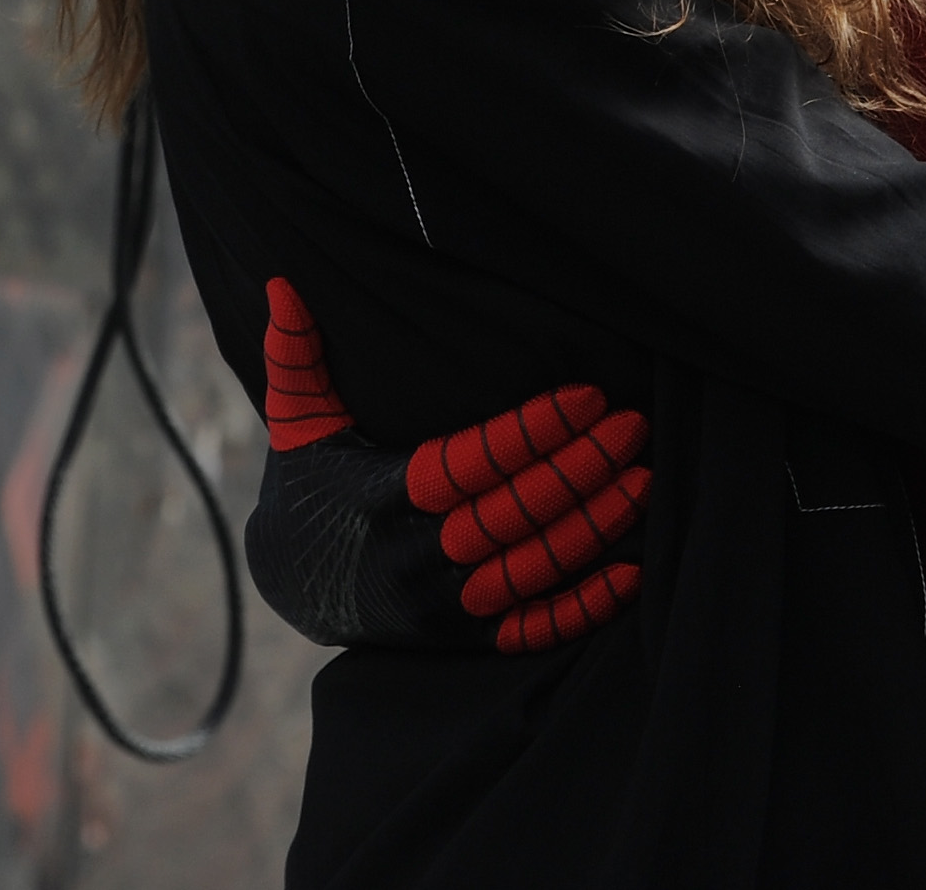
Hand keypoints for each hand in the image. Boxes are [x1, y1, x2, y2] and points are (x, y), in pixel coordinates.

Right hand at [247, 278, 650, 652]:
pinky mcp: (466, 640)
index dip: (529, 433)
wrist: (294, 588)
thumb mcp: (298, 425)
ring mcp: (442, 605)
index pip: (468, 463)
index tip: (586, 396)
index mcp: (381, 497)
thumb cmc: (313, 485)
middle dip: (577, 469)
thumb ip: (295, 358)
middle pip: (510, 513)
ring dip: (593, 526)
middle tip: (632, 426)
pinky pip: (533, 629)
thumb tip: (281, 284)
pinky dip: (583, 606)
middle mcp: (414, 556)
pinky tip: (633, 571)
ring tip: (644, 478)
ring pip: (531, 568)